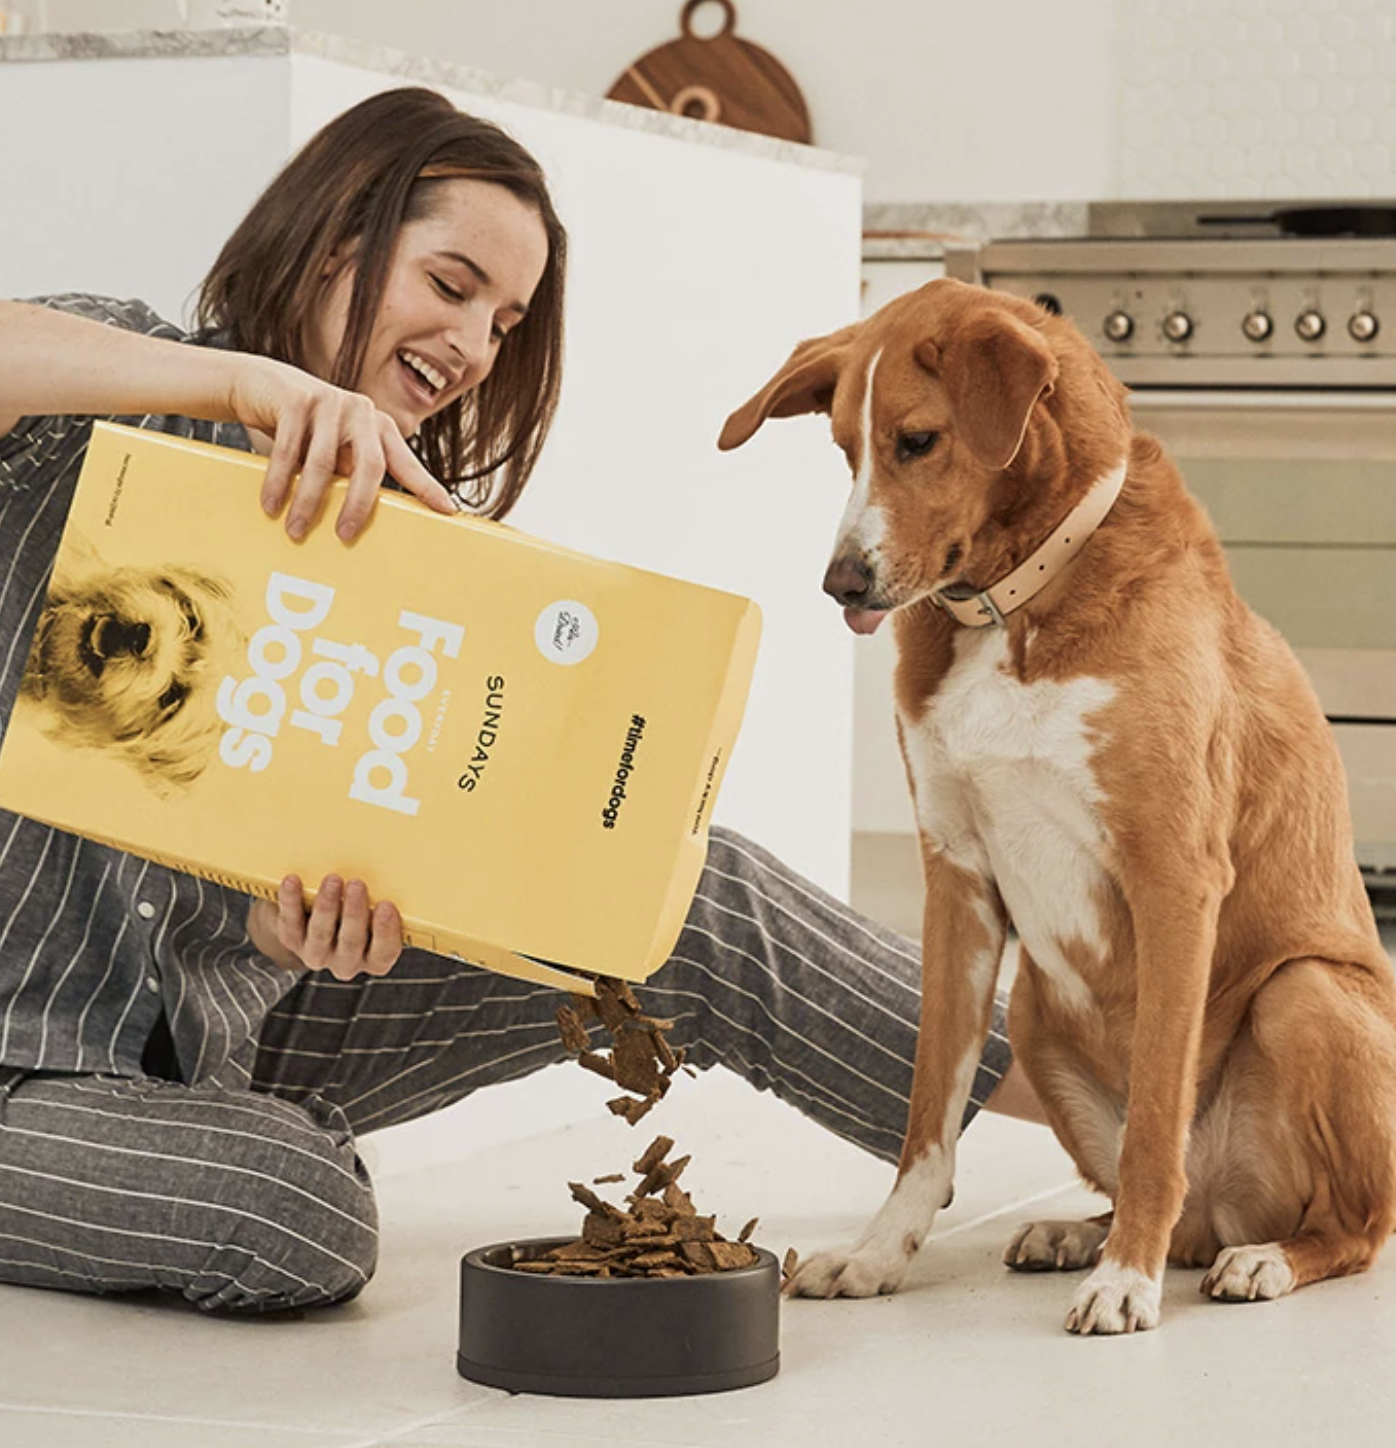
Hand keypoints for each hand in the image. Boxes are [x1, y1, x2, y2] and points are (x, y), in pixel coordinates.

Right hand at [225, 355, 457, 541]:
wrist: (259, 385)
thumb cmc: (306, 429)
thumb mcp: (335, 450)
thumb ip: (351, 473)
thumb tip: (359, 522)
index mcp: (379, 427)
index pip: (407, 462)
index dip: (427, 486)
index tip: (447, 510)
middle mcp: (361, 412)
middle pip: (370, 465)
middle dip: (358, 505)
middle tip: (345, 536)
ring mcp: (331, 402)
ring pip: (323, 463)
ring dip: (308, 503)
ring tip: (296, 530)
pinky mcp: (297, 399)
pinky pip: (289, 450)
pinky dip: (279, 482)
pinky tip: (272, 504)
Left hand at [248, 874, 403, 979]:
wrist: (314, 915)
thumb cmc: (355, 907)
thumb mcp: (375, 907)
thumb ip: (384, 897)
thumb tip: (400, 859)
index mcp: (374, 957)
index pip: (384, 952)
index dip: (387, 932)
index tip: (387, 906)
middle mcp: (346, 961)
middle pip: (351, 943)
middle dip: (354, 913)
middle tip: (357, 885)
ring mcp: (317, 953)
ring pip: (321, 934)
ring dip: (327, 906)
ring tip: (332, 880)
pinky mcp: (291, 940)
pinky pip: (290, 923)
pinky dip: (291, 901)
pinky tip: (293, 881)